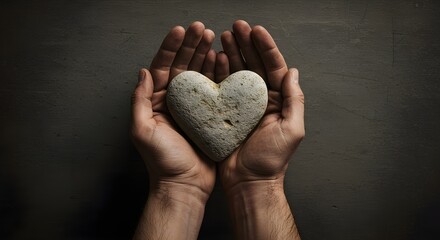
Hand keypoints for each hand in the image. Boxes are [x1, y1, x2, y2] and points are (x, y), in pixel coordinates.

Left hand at [131, 22, 216, 238]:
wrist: (184, 185)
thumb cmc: (162, 161)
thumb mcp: (143, 131)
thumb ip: (140, 101)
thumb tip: (142, 71)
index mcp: (156, 101)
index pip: (162, 67)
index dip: (171, 48)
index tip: (181, 30)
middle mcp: (174, 101)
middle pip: (182, 66)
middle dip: (191, 46)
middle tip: (201, 29)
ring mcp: (192, 108)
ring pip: (198, 74)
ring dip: (204, 55)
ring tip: (213, 38)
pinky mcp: (208, 116)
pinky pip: (213, 90)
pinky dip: (218, 74)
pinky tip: (223, 60)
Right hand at [218, 20, 304, 190]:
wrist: (248, 182)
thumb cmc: (272, 160)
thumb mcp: (292, 129)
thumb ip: (295, 100)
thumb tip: (293, 72)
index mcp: (278, 101)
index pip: (274, 67)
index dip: (266, 47)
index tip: (256, 30)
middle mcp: (261, 100)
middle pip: (254, 65)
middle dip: (246, 44)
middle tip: (236, 26)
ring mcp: (242, 105)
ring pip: (237, 72)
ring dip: (231, 53)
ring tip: (223, 36)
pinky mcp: (225, 113)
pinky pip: (222, 88)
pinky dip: (218, 72)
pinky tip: (213, 58)